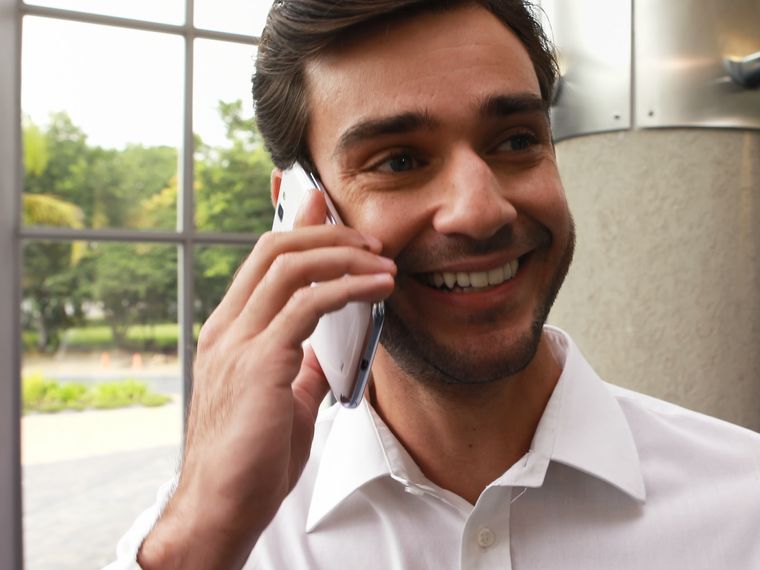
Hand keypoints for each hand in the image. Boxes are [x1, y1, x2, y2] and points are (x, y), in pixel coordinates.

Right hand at [138, 182, 395, 568]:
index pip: (260, 261)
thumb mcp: (282, 403)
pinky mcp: (259, 362)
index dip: (295, 226)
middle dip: (325, 232)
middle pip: (273, 249)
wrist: (221, 507)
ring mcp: (238, 343)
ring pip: (290, 266)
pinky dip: (348, 288)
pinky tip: (378, 289)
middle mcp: (227, 329)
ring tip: (382, 262)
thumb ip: (298, 370)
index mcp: (228, 334)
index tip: (325, 205)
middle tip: (370, 239)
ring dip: (343, 255)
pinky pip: (307, 305)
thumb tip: (322, 354)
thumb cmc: (249, 462)